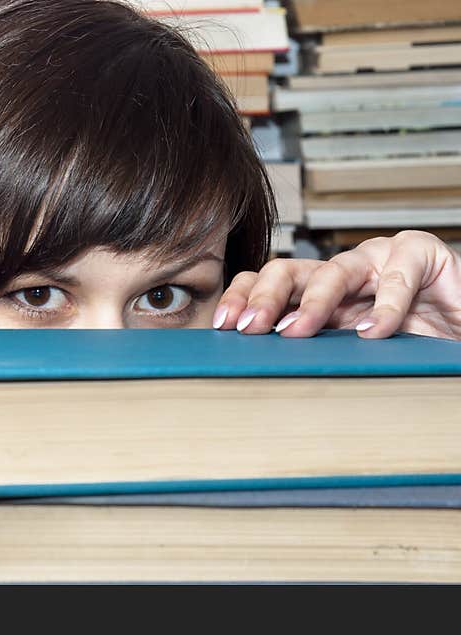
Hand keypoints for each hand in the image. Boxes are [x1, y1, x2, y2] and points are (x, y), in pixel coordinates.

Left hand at [213, 230, 460, 340]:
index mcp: (317, 291)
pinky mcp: (419, 254)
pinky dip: (385, 307)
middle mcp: (340, 272)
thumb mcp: (349, 348)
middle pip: (287, 272)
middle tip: (250, 328)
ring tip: (297, 332)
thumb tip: (258, 371)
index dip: (243, 298)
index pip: (266, 283)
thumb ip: (314, 349)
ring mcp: (377, 259)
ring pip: (333, 271)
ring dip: (312, 303)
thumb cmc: (410, 340)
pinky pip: (397, 277)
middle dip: (263, 299)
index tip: (224, 326)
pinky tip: (372, 332)